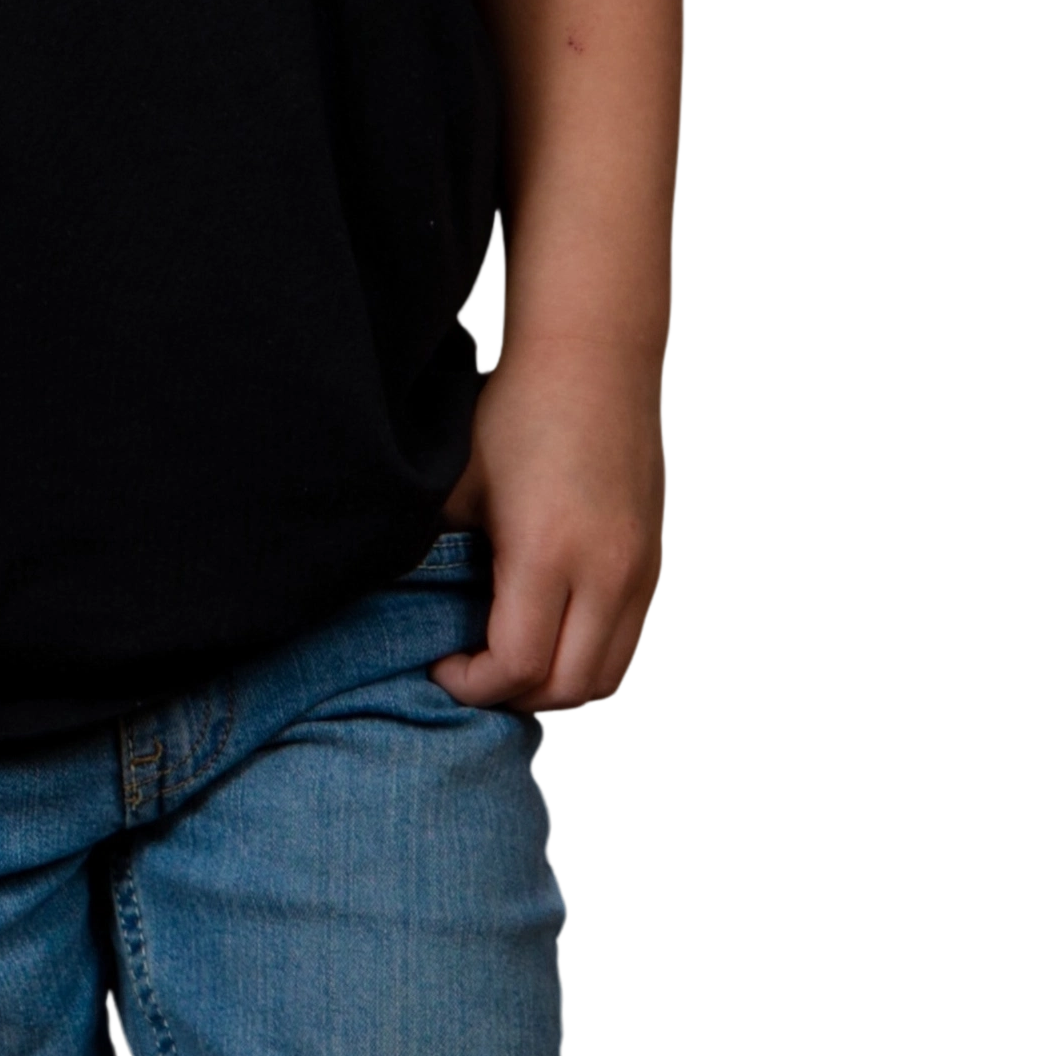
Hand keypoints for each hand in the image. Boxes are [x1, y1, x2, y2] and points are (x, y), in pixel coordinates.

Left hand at [428, 346, 669, 717]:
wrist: (593, 358)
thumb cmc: (516, 411)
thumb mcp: (456, 484)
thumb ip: (433, 552)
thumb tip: (401, 607)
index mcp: (549, 553)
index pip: (518, 667)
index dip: (471, 685)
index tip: (439, 665)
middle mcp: (607, 572)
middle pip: (567, 689)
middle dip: (512, 697)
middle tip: (471, 673)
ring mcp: (639, 571)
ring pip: (607, 678)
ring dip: (557, 687)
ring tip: (512, 661)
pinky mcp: (654, 563)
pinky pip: (628, 645)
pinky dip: (589, 659)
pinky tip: (551, 633)